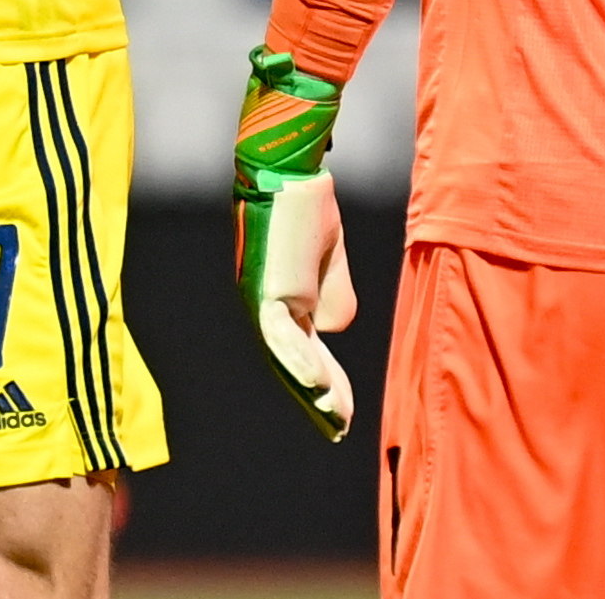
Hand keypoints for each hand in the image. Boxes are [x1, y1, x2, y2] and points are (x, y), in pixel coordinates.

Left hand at [236, 172, 357, 442]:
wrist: (291, 175)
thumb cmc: (308, 211)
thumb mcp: (330, 262)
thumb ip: (335, 298)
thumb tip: (335, 330)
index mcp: (281, 302)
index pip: (303, 353)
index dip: (325, 383)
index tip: (343, 411)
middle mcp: (265, 307)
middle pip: (290, 364)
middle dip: (315, 399)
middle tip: (337, 430)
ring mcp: (261, 300)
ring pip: (285, 358)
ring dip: (310, 389)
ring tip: (332, 417)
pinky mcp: (264, 290)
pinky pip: (281, 335)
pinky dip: (301, 362)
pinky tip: (319, 385)